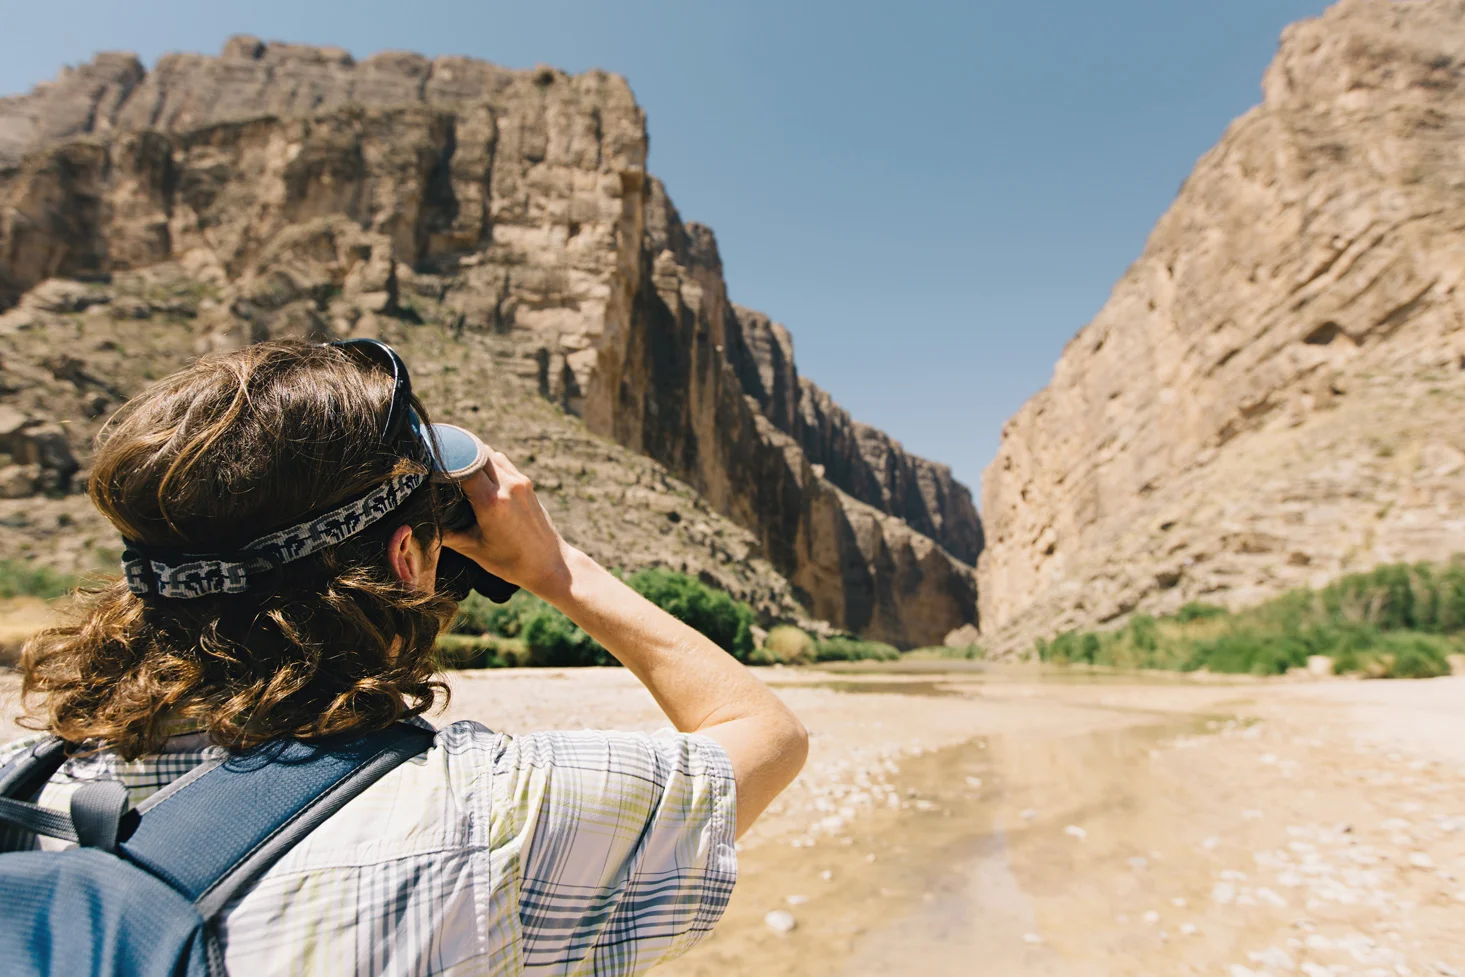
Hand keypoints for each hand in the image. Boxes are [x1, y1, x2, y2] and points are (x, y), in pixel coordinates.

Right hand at [441, 450, 572, 597]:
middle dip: (457, 454)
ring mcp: (521, 482)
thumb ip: (447, 534)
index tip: (428, 461)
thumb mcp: (474, 550)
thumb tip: (420, 524)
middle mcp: (508, 486)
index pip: (463, 465)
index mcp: (492, 502)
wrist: (551, 564)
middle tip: (437, 459)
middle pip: (476, 454)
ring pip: (491, 455)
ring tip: (456, 466)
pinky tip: (477, 473)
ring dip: (473, 457)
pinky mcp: (527, 484)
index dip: (445, 460)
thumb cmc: (511, 562)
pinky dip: (488, 463)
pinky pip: (503, 463)